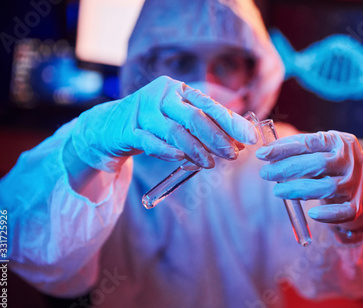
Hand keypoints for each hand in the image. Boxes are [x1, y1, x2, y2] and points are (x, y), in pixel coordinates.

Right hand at [71, 76, 257, 171]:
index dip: (232, 122)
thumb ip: (207, 124)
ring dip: (196, 150)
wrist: (111, 125)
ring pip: (174, 131)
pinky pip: (151, 143)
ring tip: (210, 164)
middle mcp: (161, 95)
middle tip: (233, 155)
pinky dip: (169, 152)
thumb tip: (241, 139)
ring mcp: (143, 111)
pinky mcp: (128, 129)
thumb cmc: (155, 122)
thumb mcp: (180, 116)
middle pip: (194, 117)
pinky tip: (184, 160)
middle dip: (217, 138)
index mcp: (179, 90)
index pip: (210, 105)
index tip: (251, 137)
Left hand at [256, 131, 362, 229]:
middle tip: (265, 173)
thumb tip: (266, 153)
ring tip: (277, 191)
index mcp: (339, 141)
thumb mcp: (319, 150)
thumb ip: (297, 150)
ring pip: (327, 187)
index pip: (309, 143)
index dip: (283, 148)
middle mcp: (350, 160)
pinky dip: (327, 215)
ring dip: (299, 190)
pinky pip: (342, 212)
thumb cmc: (331, 165)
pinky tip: (311, 213)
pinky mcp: (357, 205)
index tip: (262, 154)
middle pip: (318, 164)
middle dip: (288, 169)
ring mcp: (356, 183)